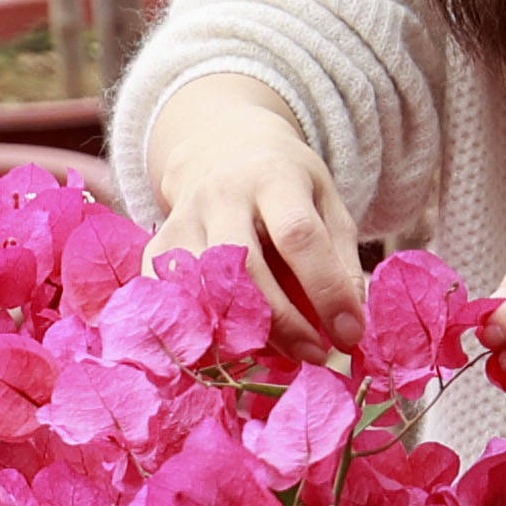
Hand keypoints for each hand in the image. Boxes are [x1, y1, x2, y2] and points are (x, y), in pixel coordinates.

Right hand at [147, 71, 365, 351]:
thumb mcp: (329, 205)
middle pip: (243, 267)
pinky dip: (197, 332)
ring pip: (202, 289)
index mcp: (274, 179)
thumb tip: (349, 327)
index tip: (349, 334)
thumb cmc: (289, 189)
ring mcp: (182, 221)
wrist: (223, 152)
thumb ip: (341, 261)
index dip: (325, 290)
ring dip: (241, 334)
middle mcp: (221, 196)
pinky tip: (229, 348)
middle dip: (282, 322)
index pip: (298, 235)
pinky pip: (169, 301)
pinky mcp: (156, 249)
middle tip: (314, 354)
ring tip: (277, 352)